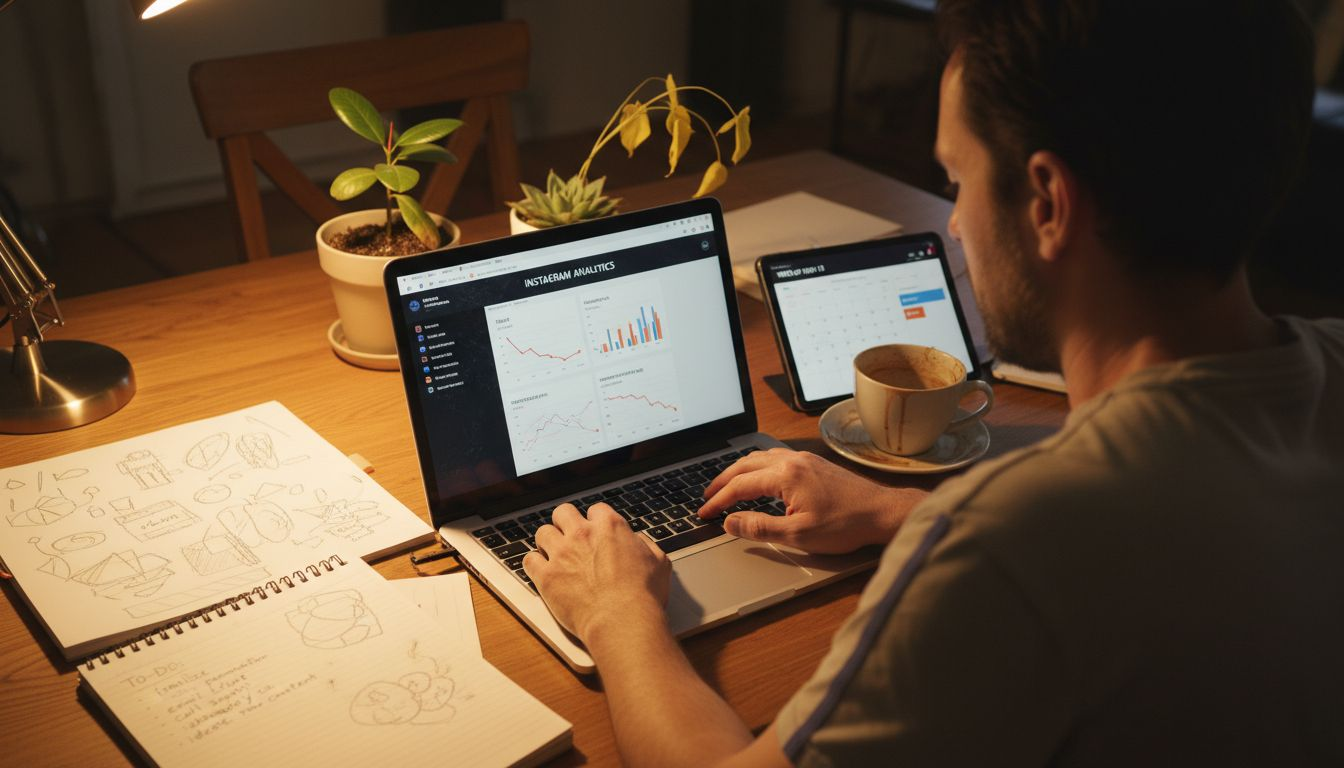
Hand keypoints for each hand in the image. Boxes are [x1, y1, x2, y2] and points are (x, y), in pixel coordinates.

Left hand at [523, 503, 670, 643]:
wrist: (622, 622)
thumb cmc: (643, 596)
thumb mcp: (658, 562)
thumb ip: (645, 545)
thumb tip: (637, 541)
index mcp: (610, 527)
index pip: (595, 510)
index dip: (595, 521)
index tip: (596, 531)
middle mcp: (582, 534)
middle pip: (562, 512)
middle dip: (565, 523)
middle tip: (569, 537)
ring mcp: (561, 554)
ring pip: (542, 533)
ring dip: (547, 542)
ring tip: (554, 554)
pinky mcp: (546, 576)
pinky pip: (529, 560)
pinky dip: (534, 565)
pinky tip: (541, 571)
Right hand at [697, 448, 924, 553]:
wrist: (882, 512)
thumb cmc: (846, 524)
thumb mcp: (798, 535)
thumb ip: (760, 528)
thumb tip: (731, 522)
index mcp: (785, 475)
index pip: (740, 486)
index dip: (718, 501)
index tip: (704, 513)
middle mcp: (792, 460)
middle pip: (745, 465)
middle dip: (722, 481)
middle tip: (707, 496)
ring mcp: (804, 459)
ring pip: (760, 457)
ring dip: (739, 471)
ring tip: (726, 485)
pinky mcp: (814, 463)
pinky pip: (775, 457)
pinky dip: (757, 467)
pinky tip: (758, 477)